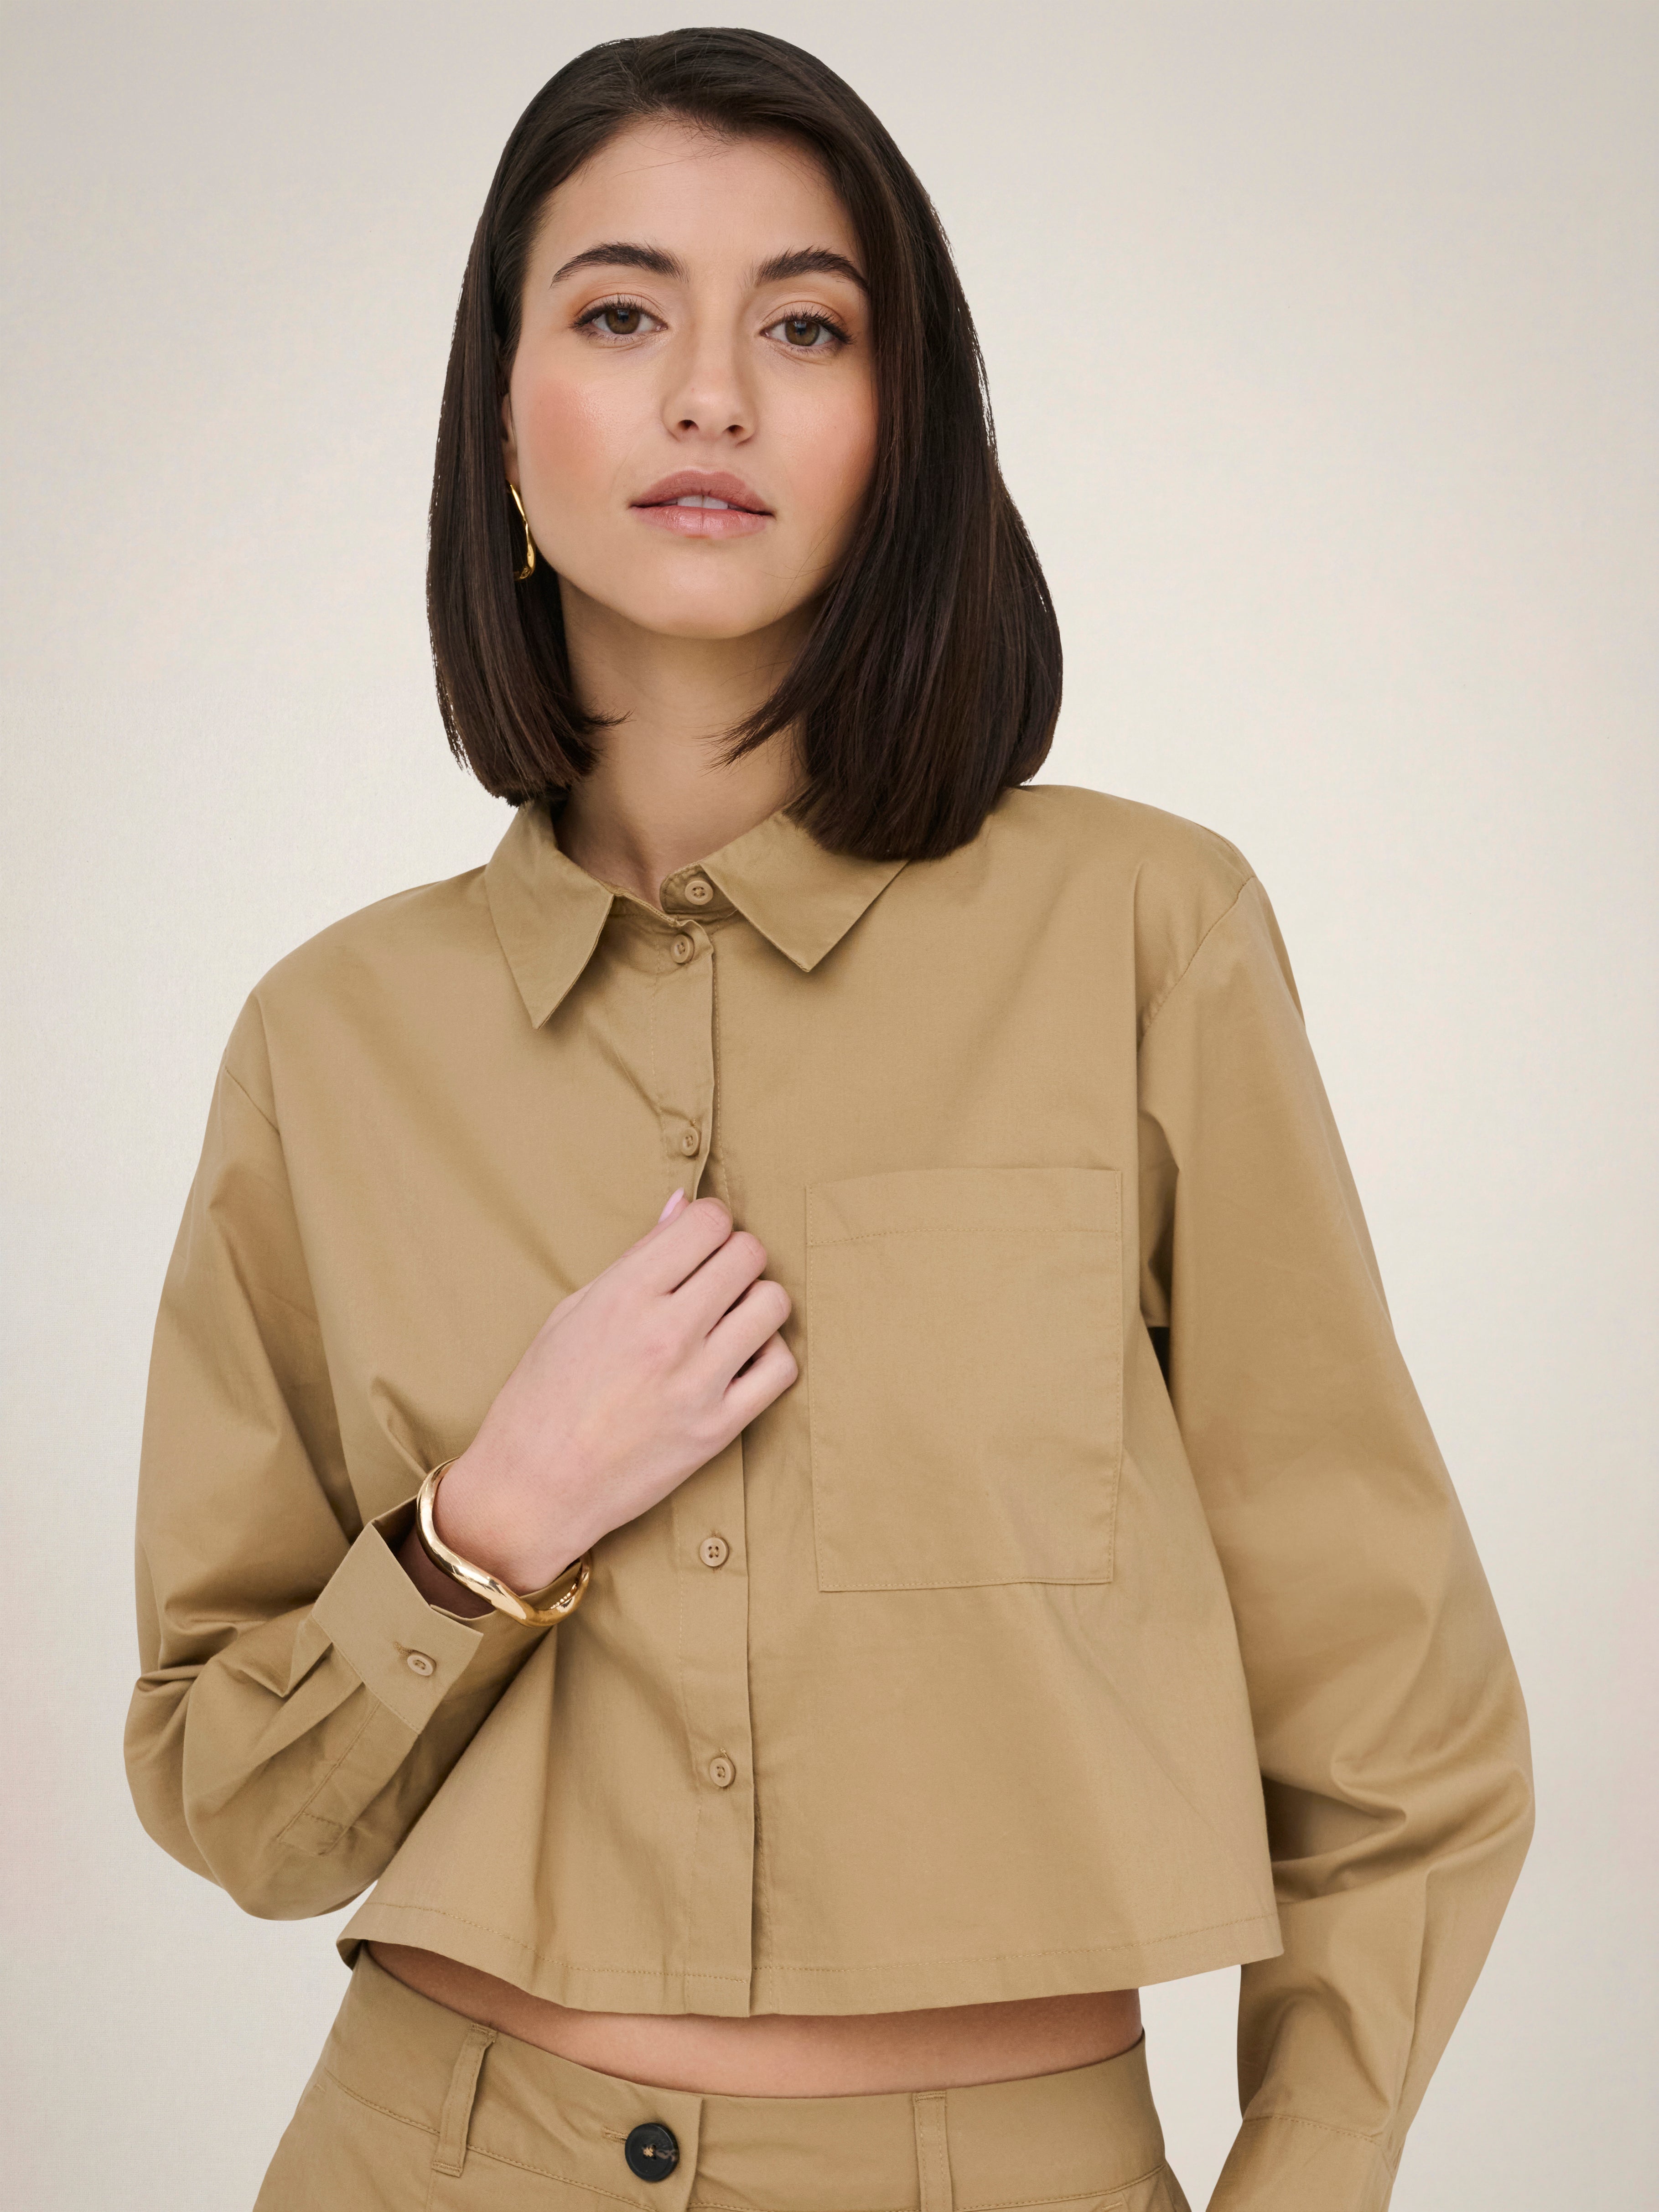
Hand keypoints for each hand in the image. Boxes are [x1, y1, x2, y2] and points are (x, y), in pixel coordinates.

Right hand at [408, 1190, 795, 1600]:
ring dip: (755, 1303)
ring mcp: (697, 1382)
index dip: (709, 1224)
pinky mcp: (718, 1429)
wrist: (534, 1489)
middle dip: (734, 1258)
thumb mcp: (574, 1312)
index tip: (698, 1244)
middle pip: (748, 1255)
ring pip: (772, 1304)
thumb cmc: (543, 1396)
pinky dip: (768, 1356)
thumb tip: (682, 1206)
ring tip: (728, 1320)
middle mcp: (666, 1332)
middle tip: (713, 1282)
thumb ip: (637, 1257)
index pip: (708, 1221)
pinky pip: (780, 1368)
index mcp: (624, 1295)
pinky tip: (739, 1361)